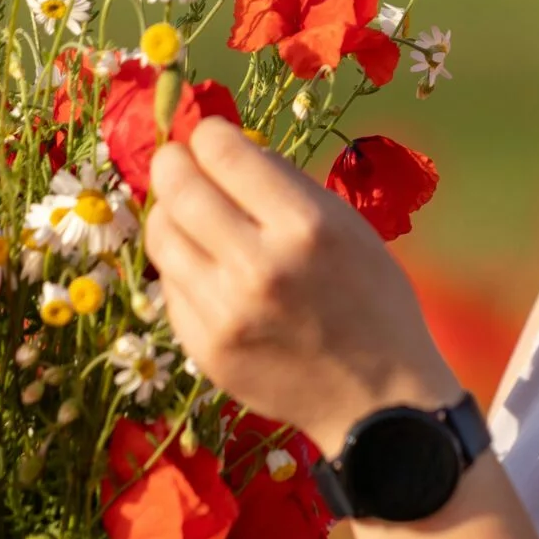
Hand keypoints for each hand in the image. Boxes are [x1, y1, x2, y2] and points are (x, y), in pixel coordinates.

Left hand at [144, 118, 460, 450]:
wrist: (377, 401)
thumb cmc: (374, 303)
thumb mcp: (351, 230)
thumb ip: (289, 189)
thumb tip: (228, 151)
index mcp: (305, 227)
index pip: (222, 152)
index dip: (210, 136)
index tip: (212, 140)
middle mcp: (258, 266)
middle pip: (177, 186)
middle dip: (175, 164)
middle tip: (181, 165)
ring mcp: (224, 311)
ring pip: (161, 234)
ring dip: (170, 214)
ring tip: (191, 218)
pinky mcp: (205, 347)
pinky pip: (172, 285)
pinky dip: (184, 268)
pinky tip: (209, 272)